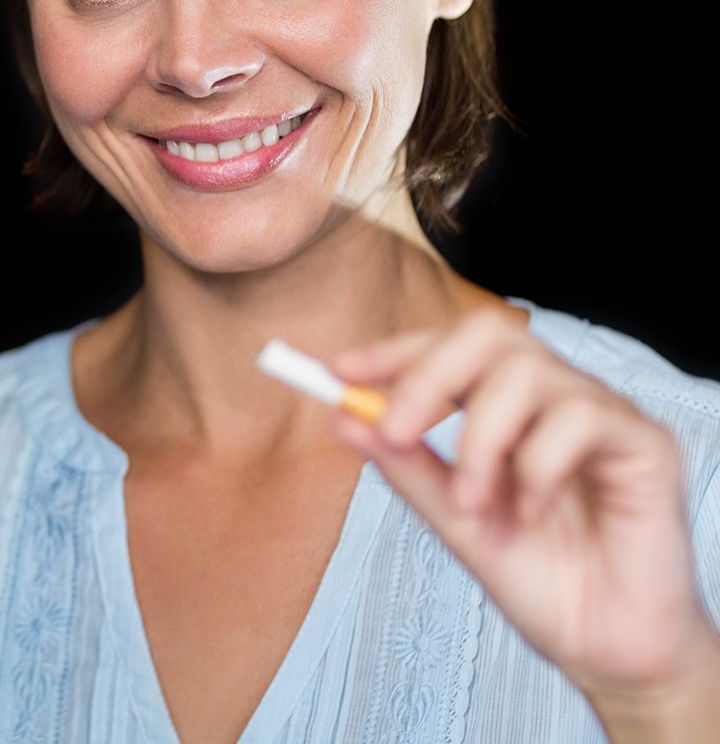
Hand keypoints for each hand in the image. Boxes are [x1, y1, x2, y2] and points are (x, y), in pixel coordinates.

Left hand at [326, 309, 719, 720]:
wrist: (608, 650)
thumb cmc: (543, 583)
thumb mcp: (455, 520)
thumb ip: (407, 466)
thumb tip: (344, 416)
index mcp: (510, 408)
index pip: (450, 348)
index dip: (395, 351)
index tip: (339, 371)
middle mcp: (557, 398)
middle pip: (489, 335)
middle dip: (428, 376)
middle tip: (395, 432)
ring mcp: (604, 415)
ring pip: (526, 373)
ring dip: (481, 441)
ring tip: (475, 503)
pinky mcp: (646, 443)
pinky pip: (579, 416)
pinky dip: (537, 465)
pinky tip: (535, 511)